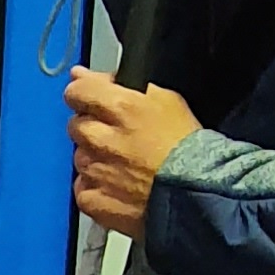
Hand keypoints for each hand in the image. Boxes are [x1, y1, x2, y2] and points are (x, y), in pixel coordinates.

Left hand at [66, 70, 198, 232]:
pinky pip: (82, 189)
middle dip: (93, 127)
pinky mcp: (95, 201)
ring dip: (95, 158)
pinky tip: (117, 187)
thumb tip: (81, 74)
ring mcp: (96, 172)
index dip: (85, 94)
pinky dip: (95, 187)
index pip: (77, 91)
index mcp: (121, 109)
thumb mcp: (165, 99)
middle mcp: (102, 139)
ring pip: (79, 158)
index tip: (96, 100)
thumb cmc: (187, 148)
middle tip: (119, 137)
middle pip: (76, 125)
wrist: (199, 195)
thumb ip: (117, 83)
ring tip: (125, 165)